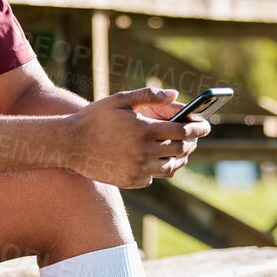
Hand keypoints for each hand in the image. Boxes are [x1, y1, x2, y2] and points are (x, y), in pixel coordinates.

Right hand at [64, 87, 210, 188]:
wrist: (69, 144)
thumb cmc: (95, 117)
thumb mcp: (120, 100)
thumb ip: (149, 95)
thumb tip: (175, 94)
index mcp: (145, 130)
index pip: (183, 131)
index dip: (199, 128)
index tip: (206, 125)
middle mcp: (144, 153)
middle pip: (180, 150)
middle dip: (191, 142)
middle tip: (194, 137)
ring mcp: (138, 170)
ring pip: (170, 167)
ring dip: (179, 158)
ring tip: (180, 150)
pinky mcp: (130, 182)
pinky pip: (153, 177)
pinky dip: (158, 169)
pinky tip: (155, 159)